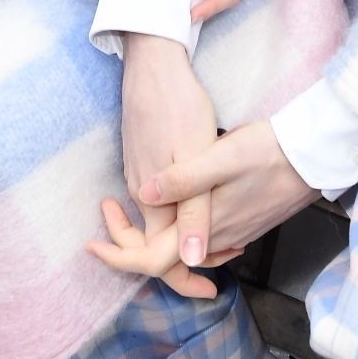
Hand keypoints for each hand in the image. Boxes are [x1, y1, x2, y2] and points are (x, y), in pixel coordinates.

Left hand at [88, 115, 317, 294]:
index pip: (151, 261)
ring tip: (131, 211)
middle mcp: (216, 240)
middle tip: (109, 211)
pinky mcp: (244, 223)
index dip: (117, 256)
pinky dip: (182, 235)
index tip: (92, 244)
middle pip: (164, 260)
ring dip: (154, 238)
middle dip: (130, 245)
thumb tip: (144, 196)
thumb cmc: (267, 151)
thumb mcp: (219, 157)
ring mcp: (232, 234)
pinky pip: (204, 242)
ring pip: (184, 251)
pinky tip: (178, 214)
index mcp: (202, 228)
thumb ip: (182, 181)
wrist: (314, 154)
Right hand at [118, 34, 221, 291]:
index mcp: (154, 203)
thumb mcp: (197, 160)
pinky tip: (205, 207)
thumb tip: (191, 258)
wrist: (155, 65)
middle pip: (155, 247)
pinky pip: (158, 203)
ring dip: (185, 240)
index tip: (209, 293)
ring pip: (158, 224)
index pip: (157, 261)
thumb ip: (194, 211)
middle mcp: (140, 196)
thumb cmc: (179, 108)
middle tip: (215, 278)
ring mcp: (138, 177)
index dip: (183, 282)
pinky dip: (179, 217)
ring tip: (219, 245)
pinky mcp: (142, 160)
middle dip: (183, 266)